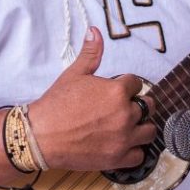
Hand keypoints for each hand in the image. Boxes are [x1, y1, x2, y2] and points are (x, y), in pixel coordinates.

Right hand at [27, 27, 156, 170]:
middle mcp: (125, 114)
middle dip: (138, 105)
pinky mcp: (118, 158)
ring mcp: (124, 138)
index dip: (127, 86)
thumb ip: (90, 53)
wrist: (40, 136)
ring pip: (149, 131)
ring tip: (126, 126)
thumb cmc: (56, 105)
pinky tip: (122, 144)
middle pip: (149, 106)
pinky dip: (133, 150)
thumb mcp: (74, 74)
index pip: (136, 84)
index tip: (117, 91)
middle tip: (121, 108)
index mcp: (117, 91)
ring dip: (140, 127)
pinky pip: (140, 155)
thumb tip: (95, 31)